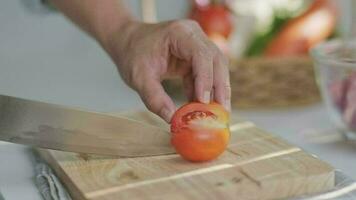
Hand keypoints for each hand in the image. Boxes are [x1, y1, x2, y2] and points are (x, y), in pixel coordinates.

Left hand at [103, 20, 230, 121]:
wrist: (127, 42)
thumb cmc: (132, 54)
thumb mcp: (138, 77)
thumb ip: (154, 98)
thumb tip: (172, 119)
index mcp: (180, 33)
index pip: (201, 55)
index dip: (205, 78)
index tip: (203, 101)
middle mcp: (193, 35)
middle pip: (216, 60)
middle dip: (220, 87)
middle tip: (222, 111)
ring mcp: (197, 45)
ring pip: (216, 68)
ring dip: (217, 90)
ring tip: (217, 113)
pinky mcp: (195, 57)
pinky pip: (206, 74)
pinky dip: (205, 91)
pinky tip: (201, 107)